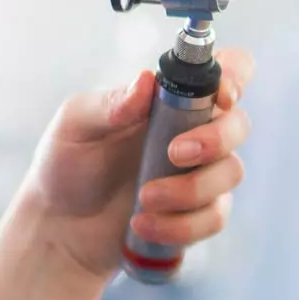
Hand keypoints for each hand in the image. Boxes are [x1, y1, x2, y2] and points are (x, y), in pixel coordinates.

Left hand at [18, 48, 252, 280]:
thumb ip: (111, 103)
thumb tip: (146, 80)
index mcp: (170, 99)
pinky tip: (144, 225)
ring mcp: (200, 174)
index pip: (226, 71)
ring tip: (144, 200)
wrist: (59, 228)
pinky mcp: (198, 214)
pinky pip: (214, 217)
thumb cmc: (66, 165)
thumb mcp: (75, 126)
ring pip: (230, 173)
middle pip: (239, 124)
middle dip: (215, 140)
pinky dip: (181, 224)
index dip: (235, 76)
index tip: (221, 96)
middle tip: (174, 154)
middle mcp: (193, 131)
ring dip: (190, 189)